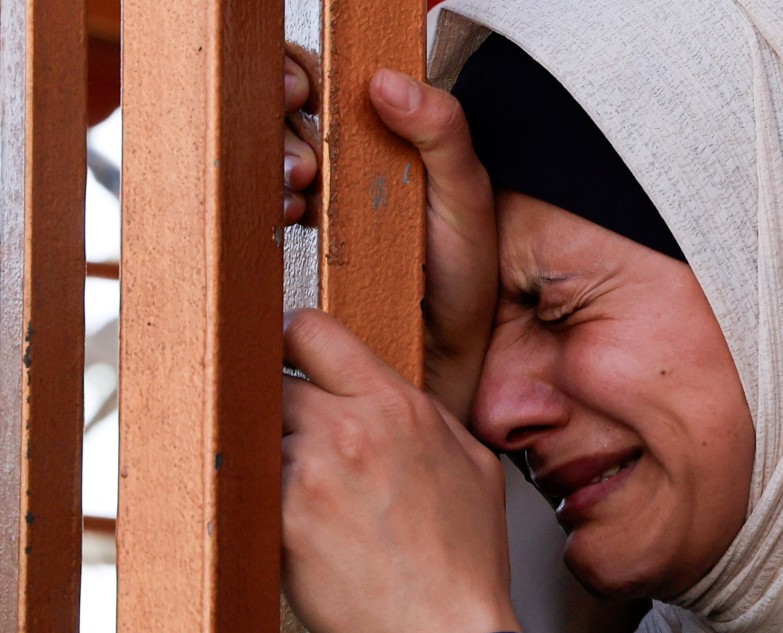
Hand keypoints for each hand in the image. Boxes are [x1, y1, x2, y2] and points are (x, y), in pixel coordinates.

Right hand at [282, 57, 497, 422]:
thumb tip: (386, 82)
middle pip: (288, 108)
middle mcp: (350, 162)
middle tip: (305, 157)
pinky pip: (263, 206)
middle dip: (282, 117)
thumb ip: (443, 133)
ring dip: (273, 158)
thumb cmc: (460, 278)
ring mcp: (323, 200)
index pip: (332, 81)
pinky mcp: (302, 240)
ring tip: (300, 187)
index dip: (306, 75)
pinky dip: (267, 200)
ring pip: (269, 152)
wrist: (439, 353)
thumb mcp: (465, 197)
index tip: (306, 95)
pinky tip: (289, 213)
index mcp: (388, 139)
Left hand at [282, 309, 519, 632]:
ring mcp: (310, 472)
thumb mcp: (473, 465)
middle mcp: (350, 428)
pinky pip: (249, 486)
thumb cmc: (463, 560)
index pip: (313, 330)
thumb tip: (388, 395)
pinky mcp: (280, 520)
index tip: (291, 357)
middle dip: (286, 409)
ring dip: (273, 456)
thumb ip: (426, 415)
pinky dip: (263, 499)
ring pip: (257, 434)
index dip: (295, 342)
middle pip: (275, 382)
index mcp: (397, 406)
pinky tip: (297, 523)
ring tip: (308, 492)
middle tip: (304, 441)